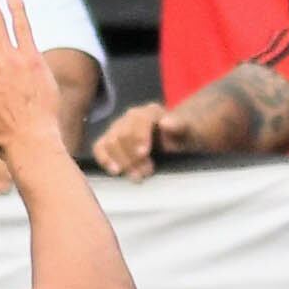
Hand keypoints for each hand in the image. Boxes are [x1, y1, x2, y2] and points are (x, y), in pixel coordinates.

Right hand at [91, 101, 206, 179]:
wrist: (175, 139)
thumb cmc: (183, 136)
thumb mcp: (188, 130)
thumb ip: (180, 125)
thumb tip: (166, 122)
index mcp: (150, 112)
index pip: (139, 120)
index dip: (140, 136)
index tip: (143, 154)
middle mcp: (131, 117)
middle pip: (123, 134)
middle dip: (133, 156)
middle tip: (146, 173)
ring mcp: (119, 128)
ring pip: (110, 142)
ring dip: (122, 161)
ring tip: (137, 176)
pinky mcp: (110, 140)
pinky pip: (100, 147)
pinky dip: (104, 158)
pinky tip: (114, 171)